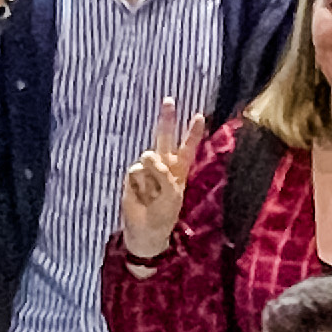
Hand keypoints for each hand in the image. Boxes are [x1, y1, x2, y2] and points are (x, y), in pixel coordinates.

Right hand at [119, 96, 191, 261]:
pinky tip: (140, 195)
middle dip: (167, 119)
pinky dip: (140, 183)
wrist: (145, 231)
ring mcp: (146, 170)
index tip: (199, 116)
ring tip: (152, 195)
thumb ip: (164, 173)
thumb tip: (146, 157)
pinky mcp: (132, 177)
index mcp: (178, 170)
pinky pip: (136, 171)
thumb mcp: (173, 194)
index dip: (192, 133)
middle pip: (164, 137)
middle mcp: (163, 165)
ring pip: (148, 157)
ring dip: (152, 177)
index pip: (187, 147)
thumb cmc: (164, 214)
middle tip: (169, 100)